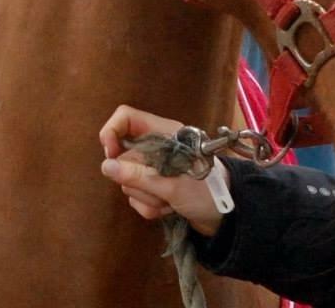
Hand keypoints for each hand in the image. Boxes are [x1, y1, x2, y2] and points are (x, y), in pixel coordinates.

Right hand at [99, 105, 228, 236]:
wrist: (228, 217)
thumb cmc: (207, 191)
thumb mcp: (172, 185)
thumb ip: (138, 175)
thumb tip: (106, 166)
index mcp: (163, 132)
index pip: (126, 117)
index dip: (112, 132)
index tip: (111, 156)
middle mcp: (157, 146)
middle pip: (125, 156)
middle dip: (137, 180)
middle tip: (160, 191)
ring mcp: (156, 167)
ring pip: (130, 179)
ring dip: (147, 197)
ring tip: (169, 201)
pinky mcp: (156, 186)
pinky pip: (137, 195)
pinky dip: (150, 206)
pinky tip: (168, 209)